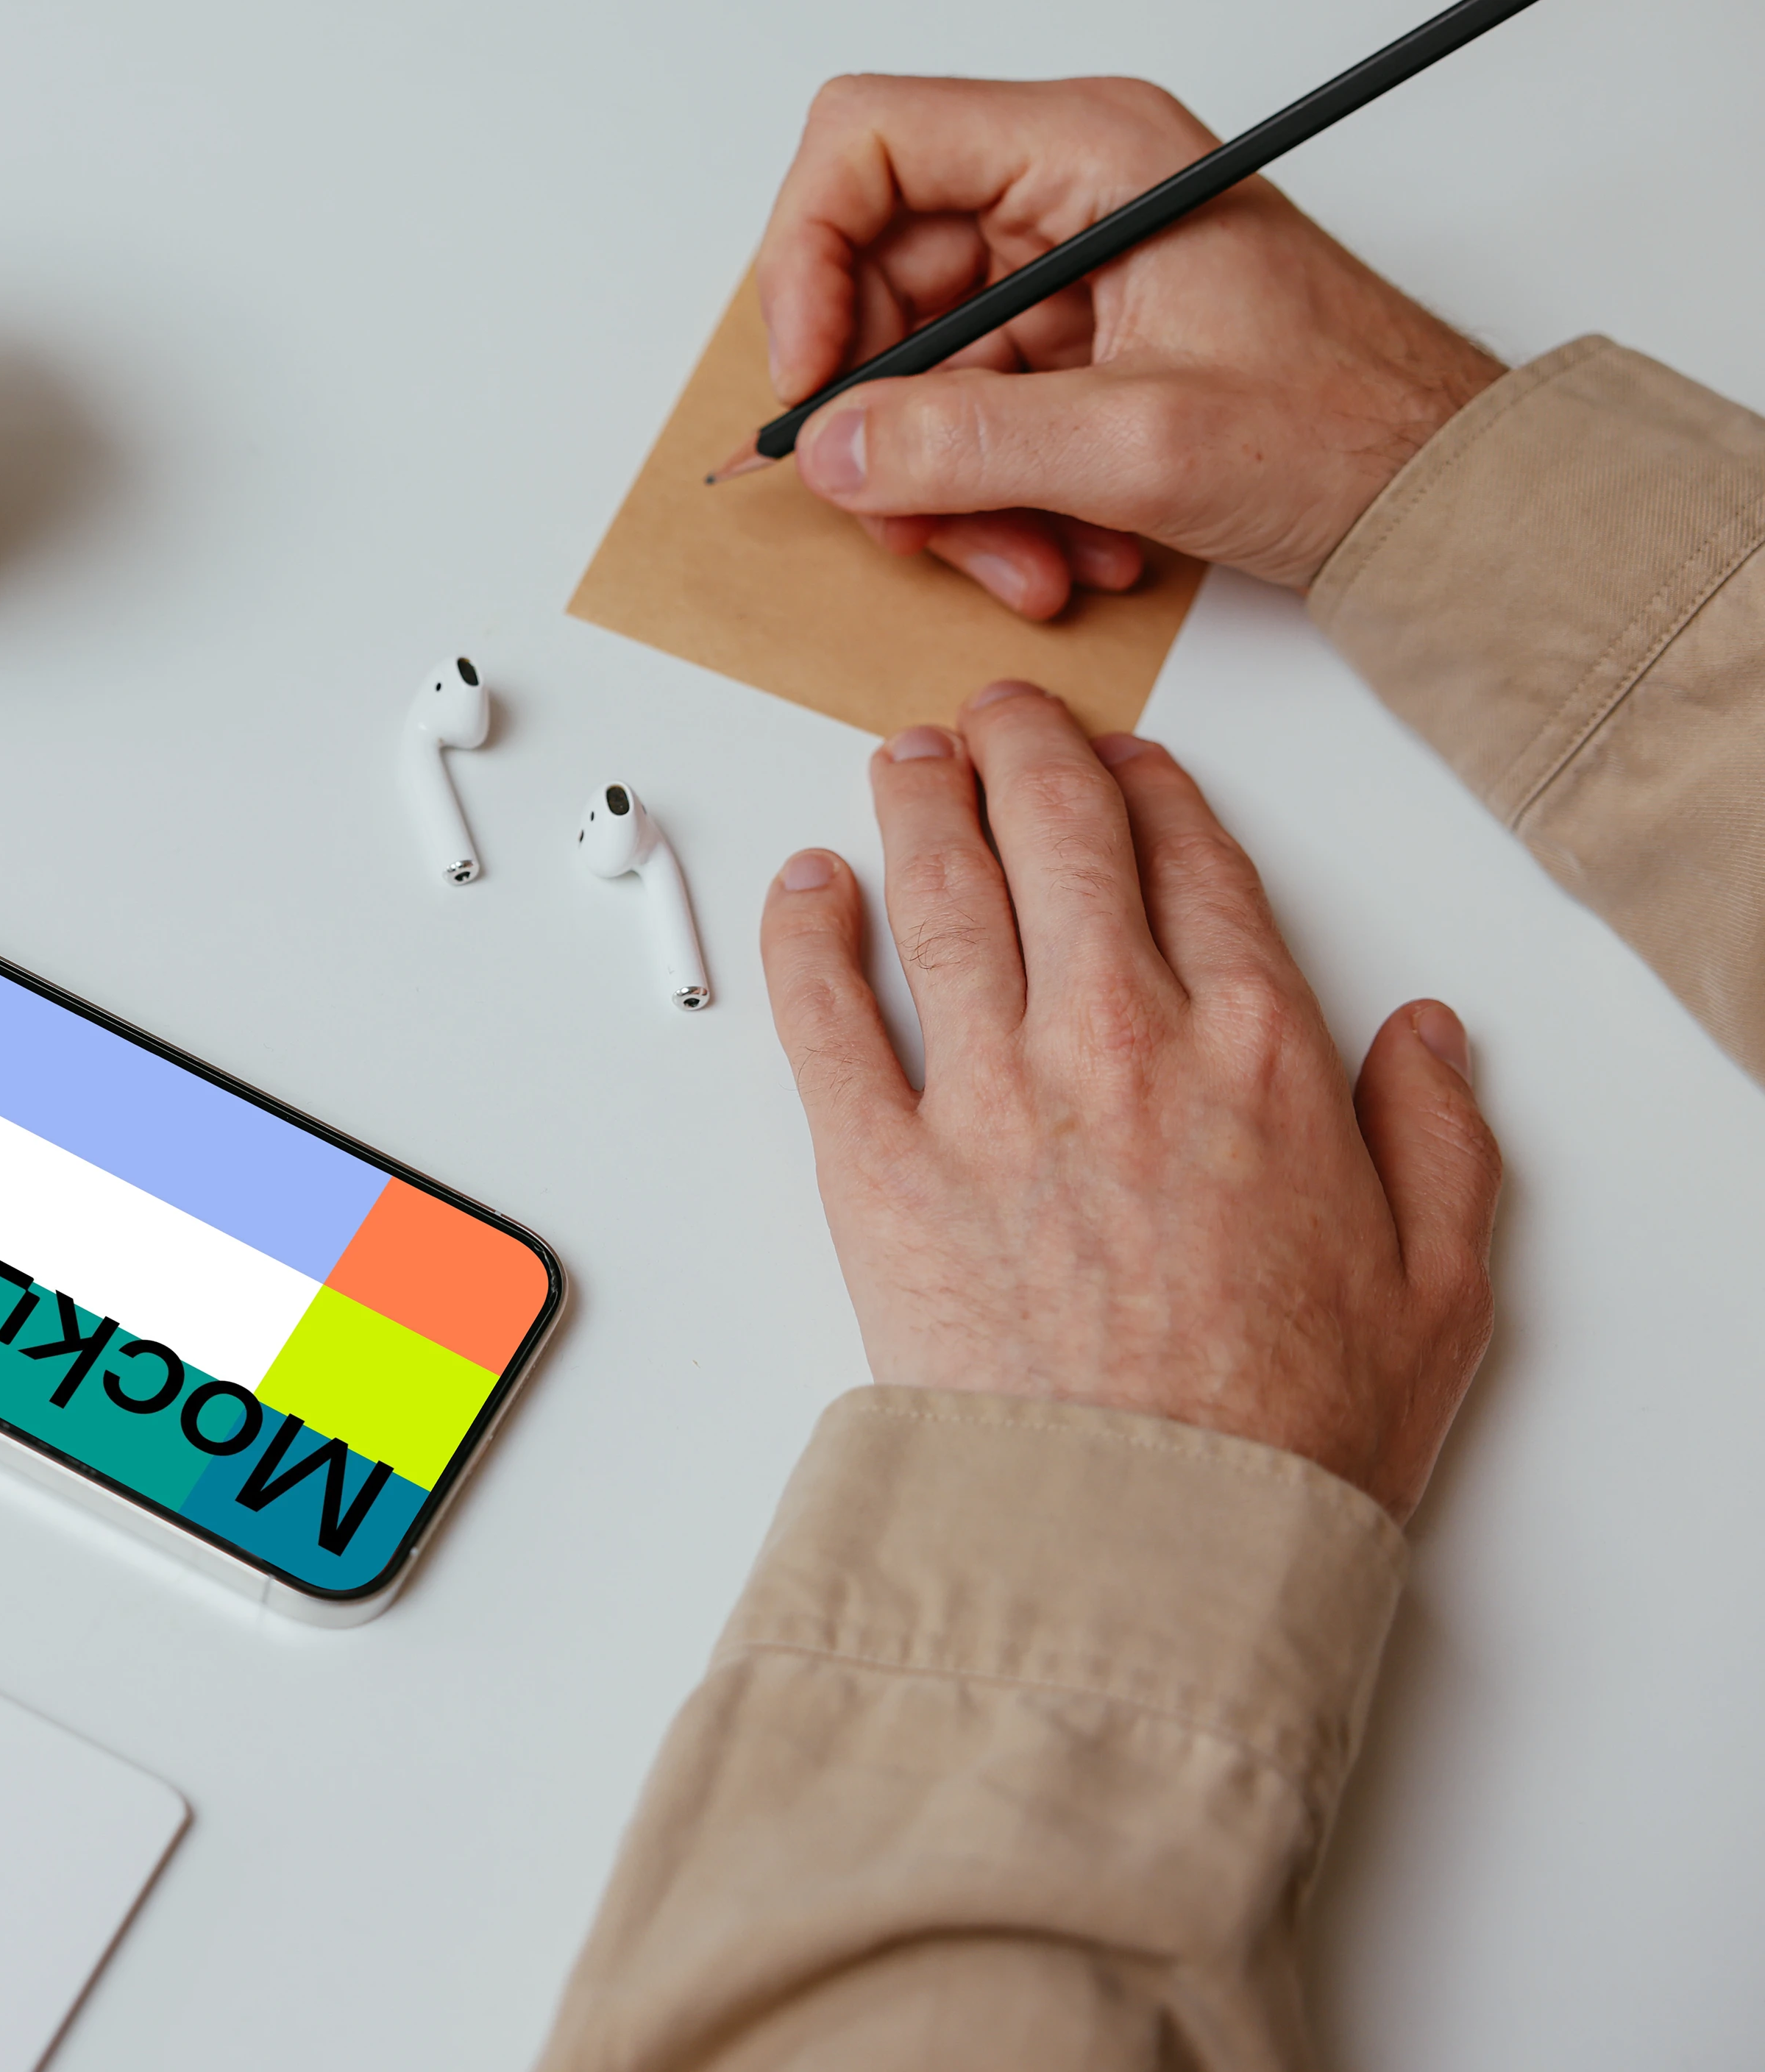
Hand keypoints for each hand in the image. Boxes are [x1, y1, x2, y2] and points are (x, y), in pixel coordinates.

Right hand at [750, 76, 1507, 619]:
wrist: (1446, 496)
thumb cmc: (1352, 429)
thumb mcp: (1147, 446)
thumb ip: (968, 445)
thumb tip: (829, 447)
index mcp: (1089, 151)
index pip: (866, 143)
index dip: (804, 258)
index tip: (810, 381)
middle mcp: (1064, 193)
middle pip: (871, 279)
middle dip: (884, 417)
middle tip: (905, 515)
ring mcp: (1063, 274)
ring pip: (910, 371)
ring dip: (942, 486)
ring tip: (1021, 559)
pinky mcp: (1069, 348)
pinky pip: (964, 420)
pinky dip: (986, 500)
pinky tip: (1058, 548)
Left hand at [760, 681, 1499, 1517]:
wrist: (1151, 1534)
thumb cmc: (1286, 1430)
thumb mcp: (1439, 1285)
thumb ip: (1437, 1139)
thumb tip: (1424, 1036)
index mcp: (1256, 1055)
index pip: (1195, 871)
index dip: (1153, 796)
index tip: (1125, 765)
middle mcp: (1116, 1043)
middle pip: (1058, 842)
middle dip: (1024, 752)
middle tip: (997, 713)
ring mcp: (987, 1096)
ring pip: (940, 896)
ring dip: (919, 806)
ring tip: (905, 759)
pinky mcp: (878, 1165)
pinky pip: (823, 1014)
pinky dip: (808, 931)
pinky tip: (808, 886)